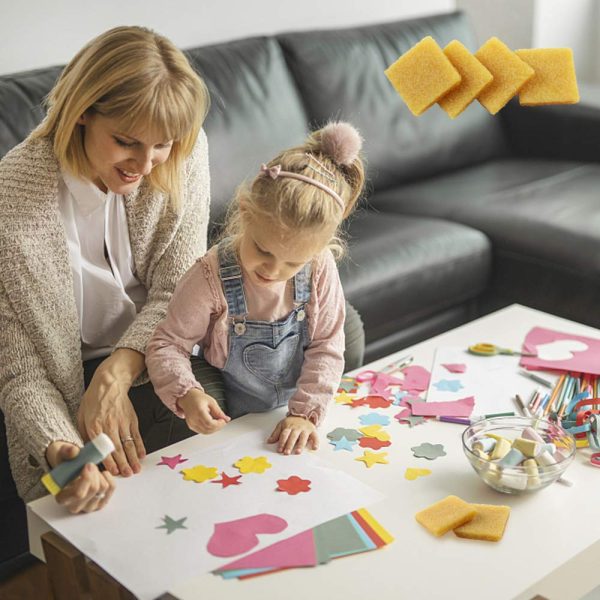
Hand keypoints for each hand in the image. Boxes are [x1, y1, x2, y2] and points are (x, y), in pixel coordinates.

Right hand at [46, 441, 114, 513]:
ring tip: (93, 470)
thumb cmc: (66, 463)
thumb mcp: (62, 454)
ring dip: (100, 474)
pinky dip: (109, 477)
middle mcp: (75, 506)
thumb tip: (74, 451)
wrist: (71, 469)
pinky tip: (101, 474)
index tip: (88, 465)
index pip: (78, 493)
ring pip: (103, 488)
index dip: (87, 478)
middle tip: (90, 464)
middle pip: (94, 489)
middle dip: (95, 472)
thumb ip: (66, 452)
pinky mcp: (101, 502)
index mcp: (62, 498)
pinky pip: (112, 487)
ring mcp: (89, 506)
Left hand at [77, 349, 145, 477]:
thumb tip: (86, 450)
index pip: (103, 448)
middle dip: (123, 464)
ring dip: (133, 458)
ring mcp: (123, 423)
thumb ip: (84, 433)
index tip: (113, 472)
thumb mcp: (81, 416)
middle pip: (118, 449)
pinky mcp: (132, 419)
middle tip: (127, 475)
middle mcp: (110, 426)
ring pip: (129, 444)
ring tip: (136, 469)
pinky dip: (140, 446)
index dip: (109, 462)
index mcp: (95, 426)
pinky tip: (141, 455)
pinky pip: (136, 436)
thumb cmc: (93, 399)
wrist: (109, 383)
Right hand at [177, 388, 229, 433]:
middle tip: (223, 421)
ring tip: (218, 422)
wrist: (187, 398)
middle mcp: (193, 419)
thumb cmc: (198, 398)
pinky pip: (202, 431)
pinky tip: (212, 424)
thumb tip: (226, 419)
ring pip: (205, 432)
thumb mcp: (211, 402)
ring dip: (214, 429)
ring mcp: (191, 424)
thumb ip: (219, 412)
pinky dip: (209, 429)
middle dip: (218, 427)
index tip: (223, 420)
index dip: (218, 424)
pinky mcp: (191, 426)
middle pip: (208, 429)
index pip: (209, 423)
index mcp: (199, 411)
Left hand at [267, 416, 318, 454]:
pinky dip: (316, 442)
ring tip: (298, 452)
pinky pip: (315, 436)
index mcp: (289, 426)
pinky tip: (314, 448)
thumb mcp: (282, 424)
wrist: (303, 414)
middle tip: (287, 452)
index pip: (284, 434)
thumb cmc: (291, 422)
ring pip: (303, 437)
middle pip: (293, 436)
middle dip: (289, 445)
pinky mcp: (312, 431)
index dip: (282, 442)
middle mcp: (297, 428)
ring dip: (300, 445)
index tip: (279, 450)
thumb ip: (276, 433)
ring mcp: (305, 429)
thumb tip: (269, 441)